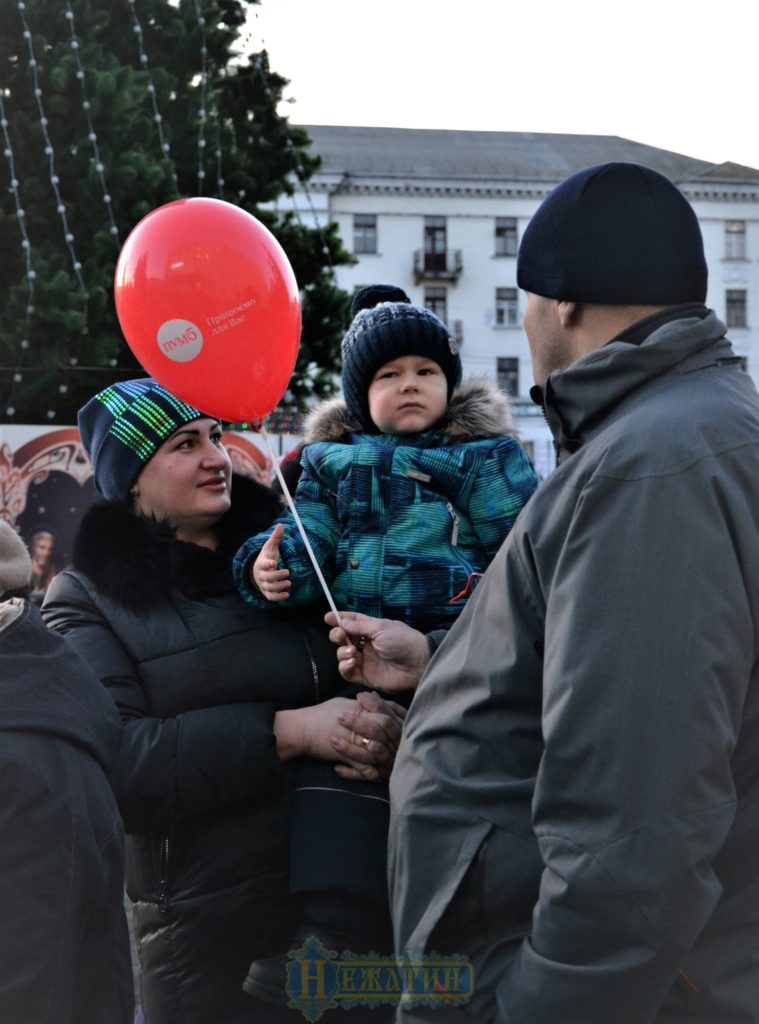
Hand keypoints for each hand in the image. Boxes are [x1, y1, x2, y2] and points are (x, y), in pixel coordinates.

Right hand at [251, 523, 290, 601]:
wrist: (258, 572)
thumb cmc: (266, 558)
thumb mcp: (270, 547)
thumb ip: (275, 538)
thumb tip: (281, 525)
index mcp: (261, 563)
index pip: (263, 564)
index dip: (268, 564)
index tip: (274, 562)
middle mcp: (261, 575)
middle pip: (266, 578)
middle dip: (276, 576)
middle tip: (287, 572)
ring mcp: (264, 585)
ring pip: (269, 588)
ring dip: (279, 587)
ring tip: (289, 583)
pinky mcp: (267, 592)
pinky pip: (271, 597)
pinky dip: (278, 598)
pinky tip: (287, 595)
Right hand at [274, 694, 403, 781]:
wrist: (302, 728)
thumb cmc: (321, 714)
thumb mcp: (344, 703)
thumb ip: (363, 703)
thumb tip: (376, 698)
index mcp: (362, 709)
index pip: (388, 712)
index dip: (397, 720)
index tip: (402, 728)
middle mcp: (362, 722)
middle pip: (387, 730)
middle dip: (396, 740)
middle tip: (401, 749)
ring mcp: (356, 739)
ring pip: (380, 751)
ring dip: (387, 760)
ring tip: (389, 765)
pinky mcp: (348, 755)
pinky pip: (366, 769)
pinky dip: (372, 774)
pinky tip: (376, 776)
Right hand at [325, 610, 429, 691]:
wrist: (417, 665)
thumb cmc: (403, 641)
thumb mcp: (381, 628)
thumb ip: (359, 626)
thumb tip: (342, 621)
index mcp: (372, 628)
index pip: (352, 621)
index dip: (339, 619)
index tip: (328, 617)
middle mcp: (367, 644)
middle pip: (344, 638)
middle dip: (337, 635)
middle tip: (340, 635)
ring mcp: (365, 660)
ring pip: (343, 655)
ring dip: (342, 652)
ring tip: (353, 652)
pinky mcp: (365, 676)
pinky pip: (347, 671)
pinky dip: (344, 666)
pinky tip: (353, 662)